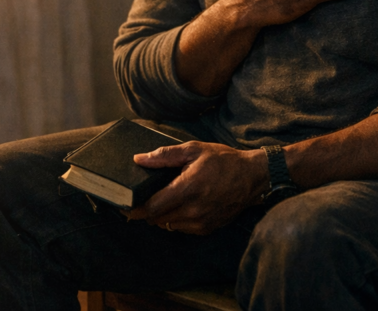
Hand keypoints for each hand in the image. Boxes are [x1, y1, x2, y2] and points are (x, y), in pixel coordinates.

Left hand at [127, 142, 266, 235]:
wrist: (252, 177)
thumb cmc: (223, 160)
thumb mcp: (193, 150)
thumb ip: (164, 156)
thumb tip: (139, 159)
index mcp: (187, 189)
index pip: (152, 208)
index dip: (135, 209)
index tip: (125, 207)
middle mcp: (193, 210)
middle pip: (157, 219)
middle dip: (146, 211)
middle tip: (140, 200)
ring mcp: (201, 222)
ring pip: (169, 225)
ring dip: (161, 215)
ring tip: (163, 199)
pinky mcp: (207, 228)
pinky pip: (182, 228)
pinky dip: (176, 219)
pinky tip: (181, 205)